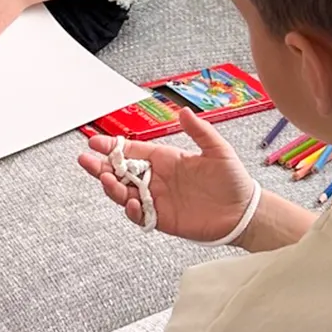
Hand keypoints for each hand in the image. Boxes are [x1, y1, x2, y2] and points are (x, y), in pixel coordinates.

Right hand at [80, 106, 258, 244]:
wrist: (243, 212)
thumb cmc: (233, 180)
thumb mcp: (218, 150)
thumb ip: (200, 131)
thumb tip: (184, 112)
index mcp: (165, 159)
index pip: (131, 150)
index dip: (112, 147)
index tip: (96, 142)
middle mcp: (157, 178)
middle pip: (120, 172)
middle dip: (101, 167)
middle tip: (87, 161)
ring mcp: (157, 199)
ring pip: (124, 193)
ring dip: (112, 187)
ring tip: (108, 182)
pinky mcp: (162, 218)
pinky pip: (139, 215)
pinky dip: (131, 211)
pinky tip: (131, 203)